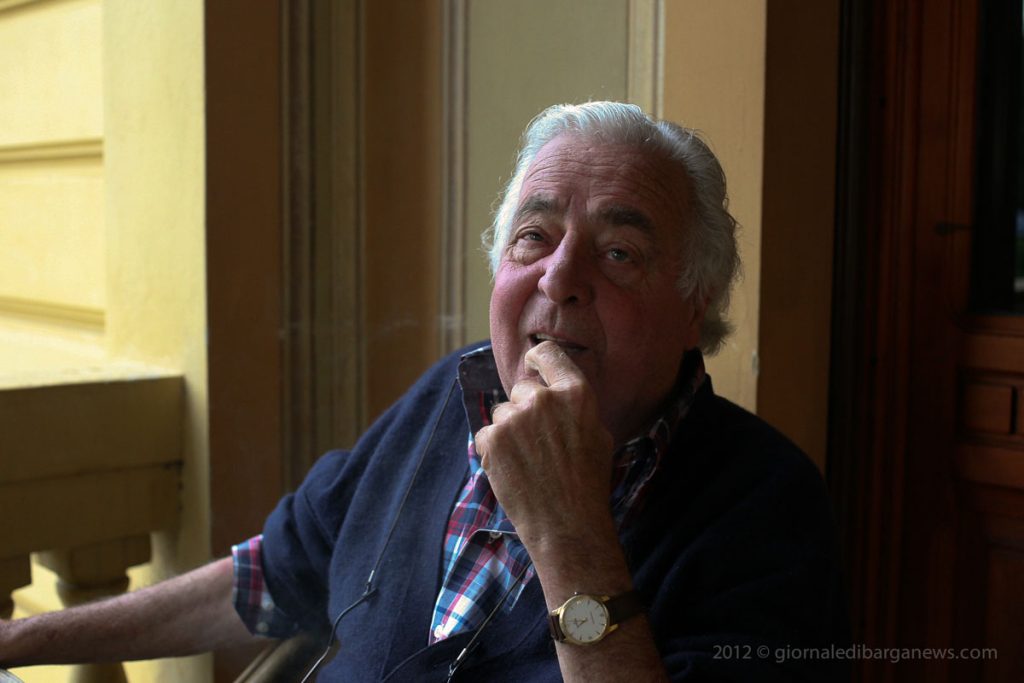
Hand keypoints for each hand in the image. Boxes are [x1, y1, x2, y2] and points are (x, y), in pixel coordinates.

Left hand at [474, 341, 615, 554]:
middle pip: (521, 388)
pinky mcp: (491, 440)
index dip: (537, 358)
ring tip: (529, 460)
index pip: (548, 354)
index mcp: (575, 393)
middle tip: (539, 441)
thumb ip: (573, 404)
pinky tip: (513, 469)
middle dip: (525, 408)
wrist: (567, 523)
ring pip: (502, 413)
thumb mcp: (597, 433)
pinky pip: (486, 434)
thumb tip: (552, 388)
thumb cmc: (588, 481)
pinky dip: (494, 449)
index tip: (532, 364)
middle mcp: (543, 399)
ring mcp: (514, 419)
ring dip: (510, 431)